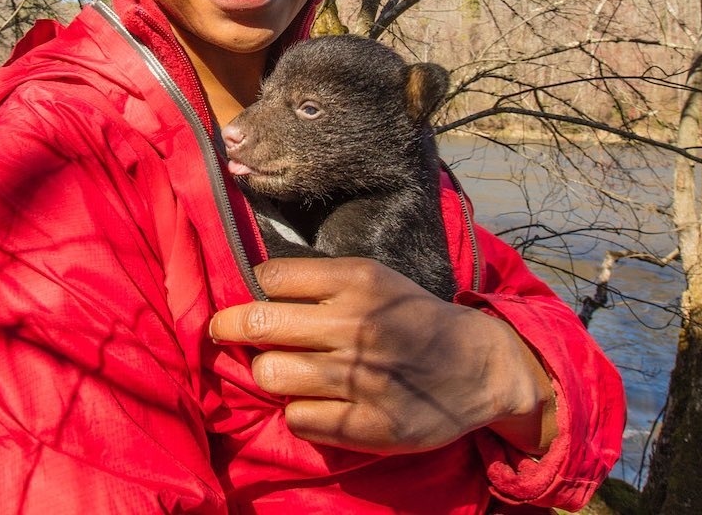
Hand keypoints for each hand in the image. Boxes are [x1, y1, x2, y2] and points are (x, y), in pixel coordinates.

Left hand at [209, 257, 556, 455]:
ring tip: (283, 369)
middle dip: (230, 327)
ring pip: (270, 374)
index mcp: (358, 280)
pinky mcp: (370, 425)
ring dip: (268, 372)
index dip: (256, 289)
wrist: (479, 364)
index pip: (271, 277)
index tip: (257, 298)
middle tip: (223, 331)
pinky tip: (314, 402)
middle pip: (258, 324)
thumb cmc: (412, 316)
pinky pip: (298, 419)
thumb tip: (252, 291)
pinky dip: (298, 411)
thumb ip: (320, 283)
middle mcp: (356, 324)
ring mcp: (361, 377)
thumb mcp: (374, 279)